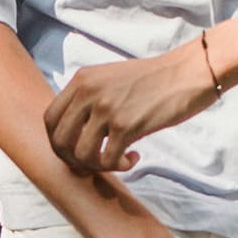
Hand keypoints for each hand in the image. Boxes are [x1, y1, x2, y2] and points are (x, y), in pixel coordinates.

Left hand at [44, 40, 217, 174]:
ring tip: (118, 159)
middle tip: (95, 162)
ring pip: (82, 155)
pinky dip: (120, 166)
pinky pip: (108, 161)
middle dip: (74, 160)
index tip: (76, 151)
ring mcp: (106, 109)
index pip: (50, 120)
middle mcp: (88, 93)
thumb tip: (74, 133)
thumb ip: (88, 99)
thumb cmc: (153, 80)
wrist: (187, 72)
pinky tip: (134, 156)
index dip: (58, 143)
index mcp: (81, 80)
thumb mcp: (110, 79)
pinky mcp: (126, 125)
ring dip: (98, 165)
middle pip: (60, 141)